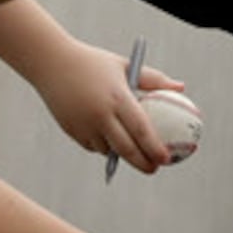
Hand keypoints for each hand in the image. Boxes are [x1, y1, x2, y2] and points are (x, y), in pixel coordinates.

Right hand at [28, 45, 186, 172]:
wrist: (51, 62)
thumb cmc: (94, 63)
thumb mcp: (125, 65)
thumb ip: (154, 79)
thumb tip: (181, 88)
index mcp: (117, 98)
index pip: (141, 130)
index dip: (155, 148)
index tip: (167, 158)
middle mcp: (100, 114)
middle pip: (126, 149)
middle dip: (143, 163)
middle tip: (154, 169)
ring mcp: (84, 124)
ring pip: (108, 149)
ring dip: (121, 153)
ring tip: (132, 150)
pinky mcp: (71, 130)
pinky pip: (92, 145)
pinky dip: (102, 146)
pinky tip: (108, 138)